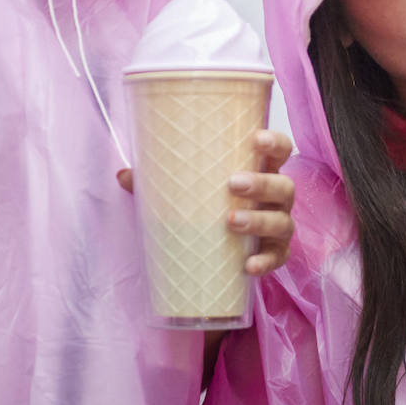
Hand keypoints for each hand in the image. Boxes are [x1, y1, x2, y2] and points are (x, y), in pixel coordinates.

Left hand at [116, 129, 296, 276]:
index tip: (255, 138)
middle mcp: (277, 198)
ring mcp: (280, 226)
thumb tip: (123, 174)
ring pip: (281, 222)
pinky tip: (248, 266)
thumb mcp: (188, 191)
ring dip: (259, 220)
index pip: (280, 150)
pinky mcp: (275, 255)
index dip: (274, 142)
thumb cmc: (211, 206)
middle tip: (233, 183)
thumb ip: (160, 181)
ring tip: (230, 221)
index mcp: (261, 171)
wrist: (226, 252)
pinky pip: (277, 259)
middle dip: (261, 183)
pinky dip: (265, 261)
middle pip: (282, 186)